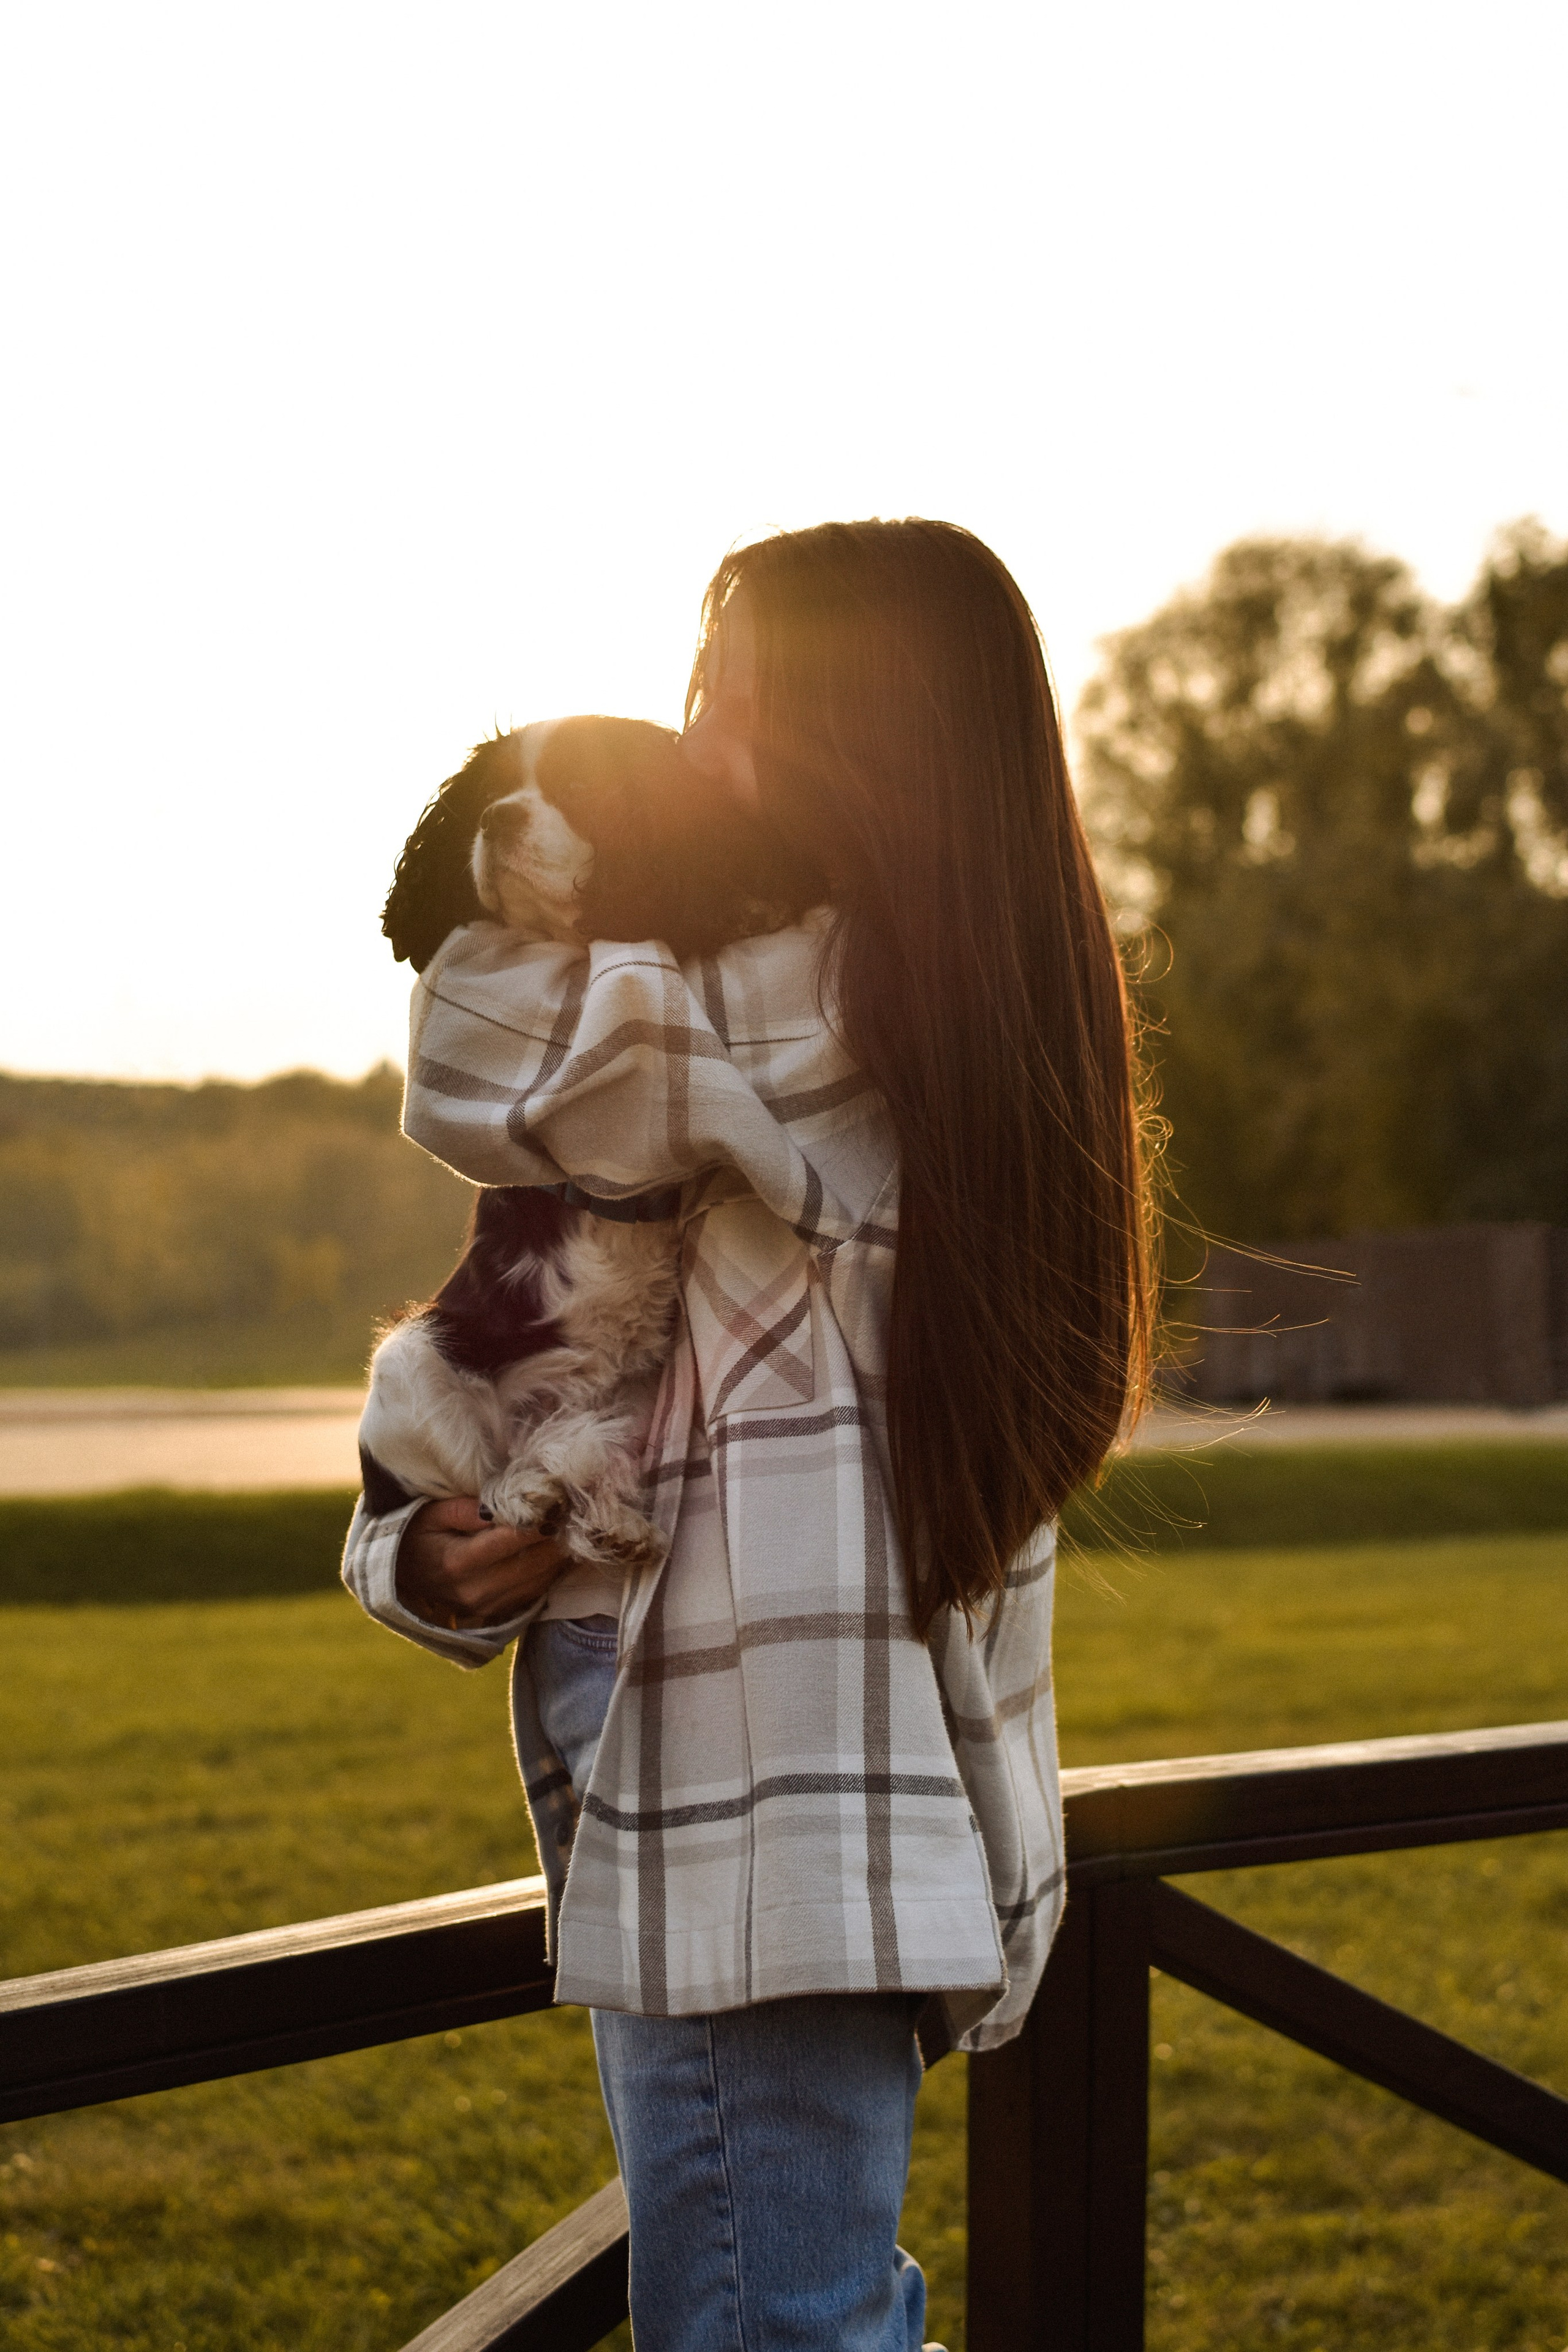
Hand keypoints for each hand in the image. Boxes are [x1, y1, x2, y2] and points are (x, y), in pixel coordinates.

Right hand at [396, 1496, 568, 1629]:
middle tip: (571, 1506)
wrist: (400, 1577)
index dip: (542, 1517)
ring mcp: (489, 1607)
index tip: (559, 1495)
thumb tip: (510, 1501)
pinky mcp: (499, 1614)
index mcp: (458, 1562)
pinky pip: (537, 1591)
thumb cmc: (417, 1536)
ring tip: (567, 1523)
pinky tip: (554, 1547)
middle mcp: (476, 1591)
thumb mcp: (433, 1513)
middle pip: (536, 1561)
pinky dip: (551, 1569)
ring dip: (559, 1552)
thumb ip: (469, 1508)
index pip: (513, 1538)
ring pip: (542, 1579)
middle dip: (557, 1533)